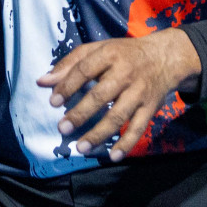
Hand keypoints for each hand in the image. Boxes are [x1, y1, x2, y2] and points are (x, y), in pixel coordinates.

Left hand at [37, 28, 201, 161]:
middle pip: (101, 95)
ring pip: (118, 116)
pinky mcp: (150, 108)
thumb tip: (42, 81)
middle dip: (80, 113)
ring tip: (81, 147)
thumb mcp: (98, 49)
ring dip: (99, 133)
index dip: (68, 86)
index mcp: (110, 55)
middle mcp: (125, 74)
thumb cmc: (123, 54)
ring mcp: (139, 92)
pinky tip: (113, 156)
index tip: (53, 101)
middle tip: (62, 128)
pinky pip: (138, 128)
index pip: (85, 70)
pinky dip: (127, 143)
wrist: (164, 58)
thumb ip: (70, 64)